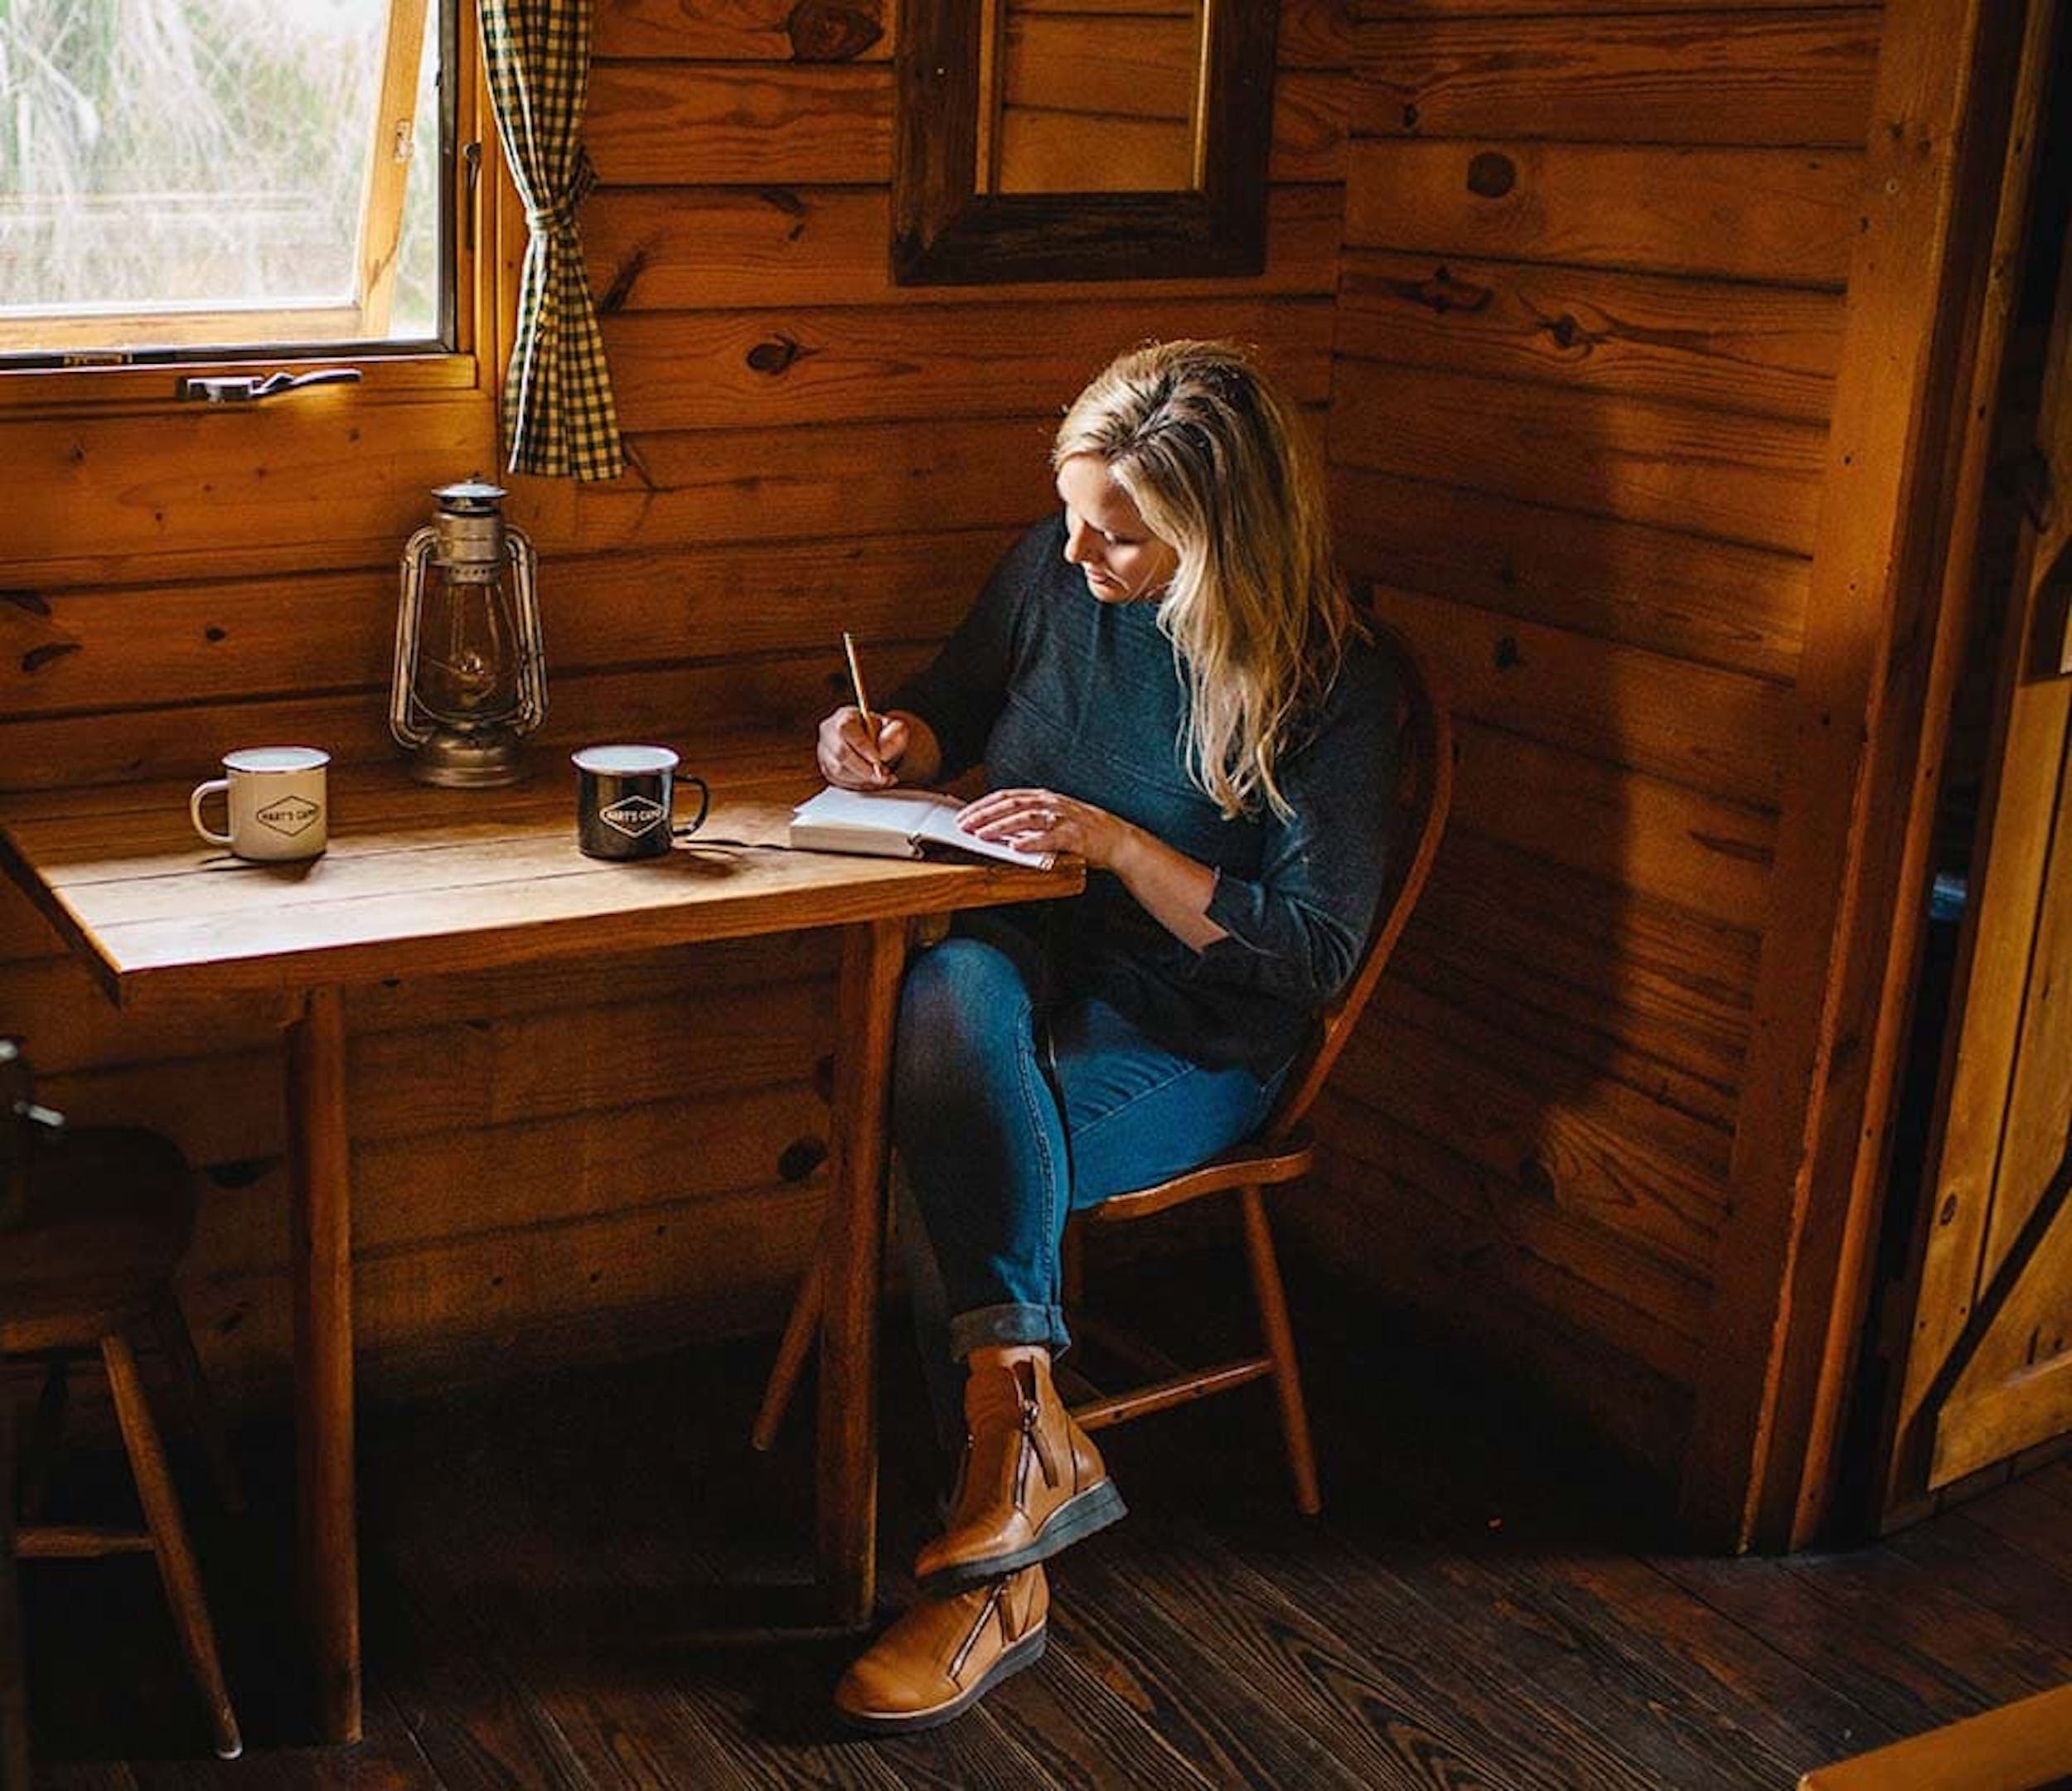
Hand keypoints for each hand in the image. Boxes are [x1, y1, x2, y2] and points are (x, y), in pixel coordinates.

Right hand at [817, 706, 907, 787]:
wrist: (877, 743)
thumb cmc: (884, 733)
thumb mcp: (895, 729)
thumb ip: (894, 737)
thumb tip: (882, 755)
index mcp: (844, 716)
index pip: (845, 730)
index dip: (862, 747)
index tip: (879, 760)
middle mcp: (829, 732)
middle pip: (840, 753)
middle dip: (864, 769)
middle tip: (883, 776)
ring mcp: (824, 751)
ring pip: (838, 770)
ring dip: (862, 779)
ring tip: (882, 779)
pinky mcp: (826, 768)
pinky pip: (838, 781)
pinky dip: (858, 785)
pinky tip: (873, 782)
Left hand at [957, 787, 1128, 867]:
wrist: (1119, 841)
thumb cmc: (1084, 832)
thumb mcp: (1054, 819)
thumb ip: (1030, 821)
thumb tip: (998, 828)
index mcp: (1044, 797)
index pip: (1007, 796)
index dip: (983, 805)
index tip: (963, 815)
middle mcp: (1052, 803)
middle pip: (1011, 804)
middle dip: (985, 814)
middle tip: (964, 825)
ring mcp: (1064, 818)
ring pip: (1026, 817)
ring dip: (1001, 826)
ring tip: (982, 835)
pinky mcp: (1075, 836)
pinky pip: (1049, 838)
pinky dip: (1031, 842)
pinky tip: (1015, 848)